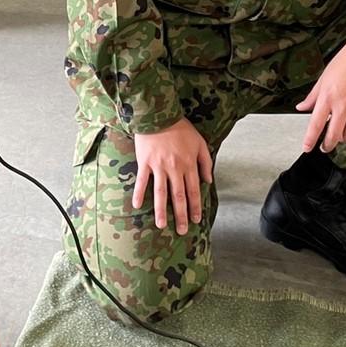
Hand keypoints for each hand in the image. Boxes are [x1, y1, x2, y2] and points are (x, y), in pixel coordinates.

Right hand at [132, 118, 212, 234]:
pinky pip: (142, 181)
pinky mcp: (145, 163)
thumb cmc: (180, 128)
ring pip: (160, 193)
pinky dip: (139, 194)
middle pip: (178, 196)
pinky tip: (136, 206)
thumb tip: (209, 181)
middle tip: (181, 230)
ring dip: (161, 211)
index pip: (193, 191)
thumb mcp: (200, 142)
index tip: (196, 220)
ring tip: (162, 225)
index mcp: (189, 164)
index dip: (195, 206)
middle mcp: (175, 168)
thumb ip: (206, 163)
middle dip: (181, 215)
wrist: (159, 115)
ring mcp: (158, 166)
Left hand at [297, 38, 345, 153]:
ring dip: (343, 139)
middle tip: (324, 147)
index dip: (310, 140)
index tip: (306, 148)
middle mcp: (342, 105)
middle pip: (333, 135)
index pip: (316, 124)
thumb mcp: (323, 78)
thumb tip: (301, 108)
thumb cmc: (345, 62)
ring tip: (340, 135)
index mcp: (327, 97)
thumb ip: (312, 97)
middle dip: (327, 145)